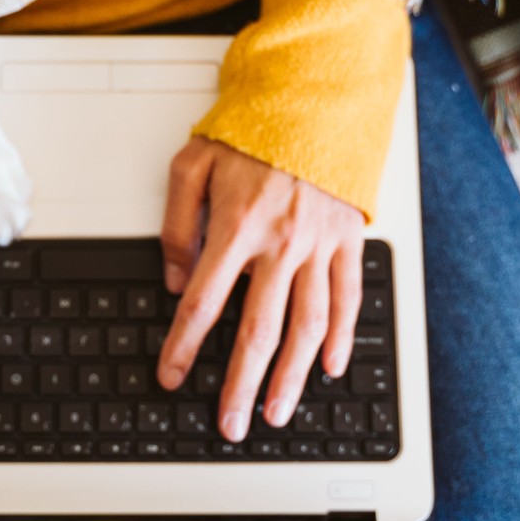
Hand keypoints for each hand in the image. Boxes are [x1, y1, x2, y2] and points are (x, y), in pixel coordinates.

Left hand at [155, 137, 365, 441]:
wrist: (314, 97)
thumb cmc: (252, 130)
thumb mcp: (192, 164)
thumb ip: (177, 225)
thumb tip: (178, 280)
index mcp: (237, 227)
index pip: (203, 303)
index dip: (183, 346)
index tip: (171, 376)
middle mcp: (280, 243)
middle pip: (258, 330)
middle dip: (239, 384)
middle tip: (229, 423)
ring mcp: (319, 245)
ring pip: (308, 326)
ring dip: (292, 377)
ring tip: (276, 412)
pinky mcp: (348, 240)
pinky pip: (348, 299)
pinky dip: (342, 338)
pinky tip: (330, 369)